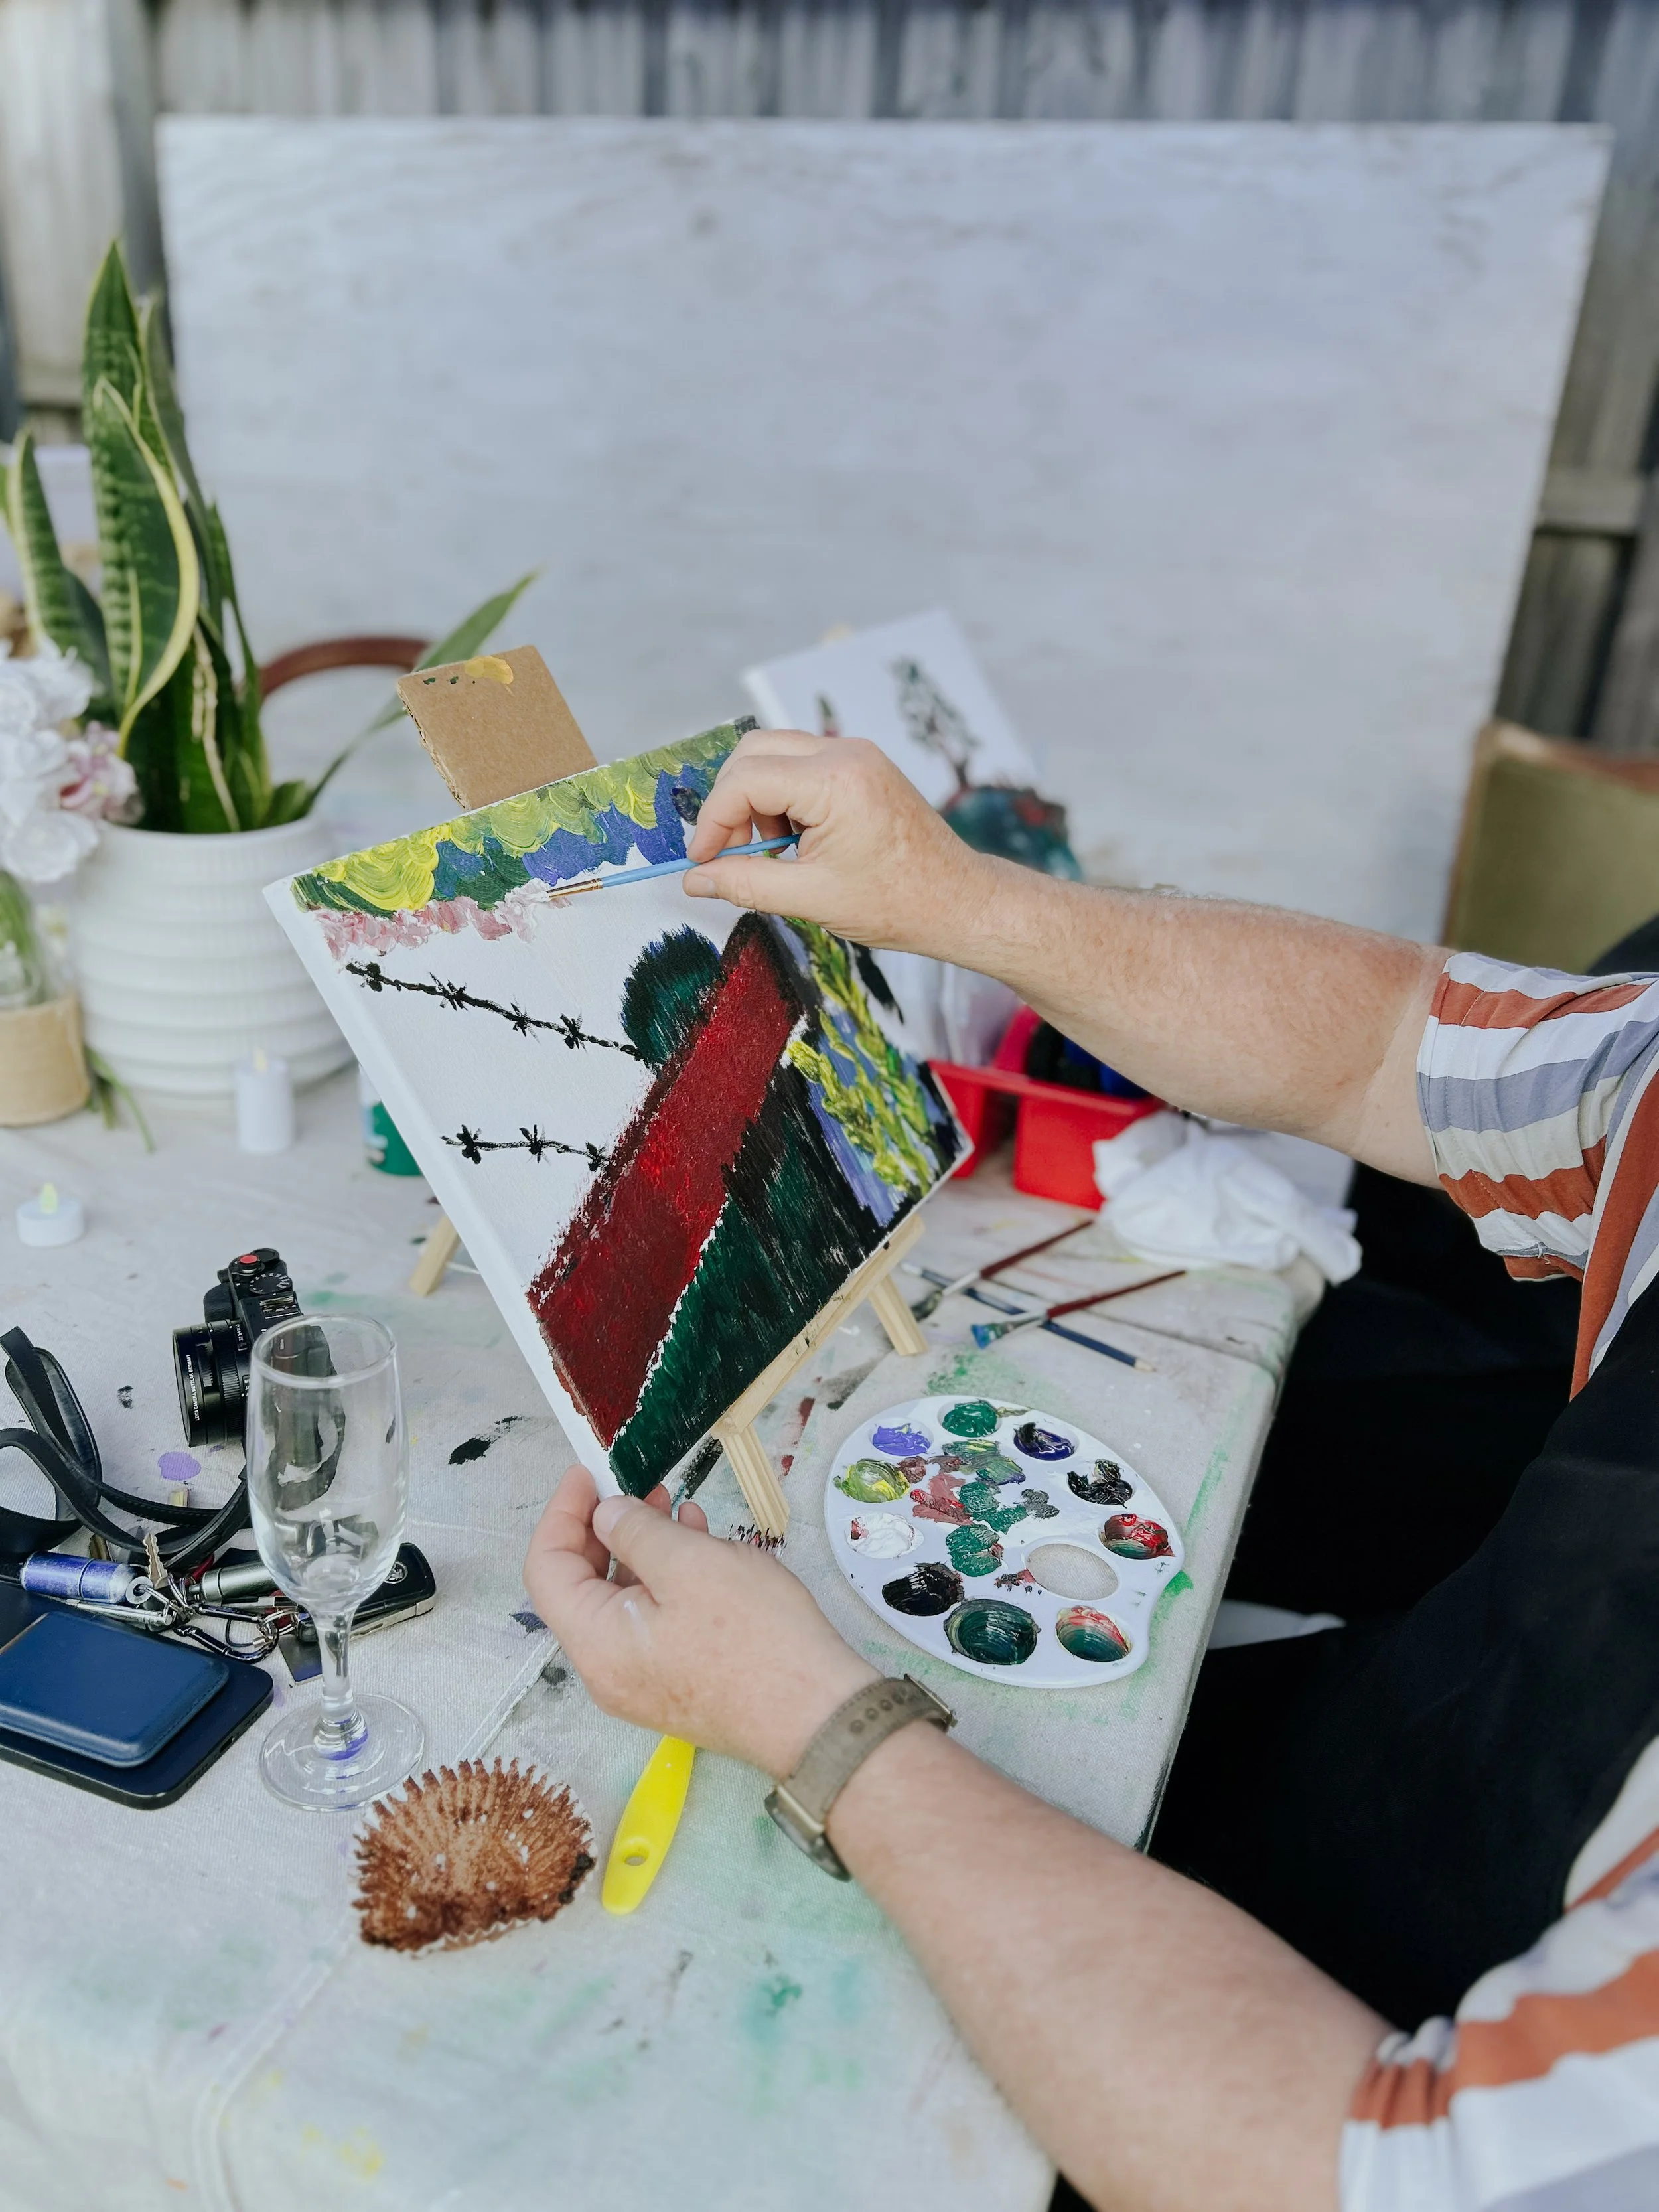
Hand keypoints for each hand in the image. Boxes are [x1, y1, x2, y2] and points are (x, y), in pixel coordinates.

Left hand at [524, 1465, 875, 1774]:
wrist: (818, 1715)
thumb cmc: (753, 1636)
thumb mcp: (688, 1563)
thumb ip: (635, 1531)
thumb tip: (607, 1516)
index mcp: (596, 1643)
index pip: (546, 1570)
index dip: (562, 1514)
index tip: (587, 1473)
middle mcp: (608, 1670)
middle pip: (582, 1586)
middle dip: (605, 1528)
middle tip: (637, 1484)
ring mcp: (643, 1682)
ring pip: (624, 1601)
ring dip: (643, 1548)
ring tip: (677, 1505)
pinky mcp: (678, 1683)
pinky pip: (654, 1621)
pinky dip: (667, 1578)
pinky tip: (700, 1544)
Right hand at [683, 729, 998, 955]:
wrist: (959, 902)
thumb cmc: (899, 902)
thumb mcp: (811, 898)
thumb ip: (745, 883)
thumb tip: (695, 880)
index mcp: (835, 781)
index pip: (745, 780)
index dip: (713, 821)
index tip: (702, 861)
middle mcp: (845, 754)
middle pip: (753, 752)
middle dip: (730, 803)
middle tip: (729, 854)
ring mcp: (856, 755)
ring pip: (775, 755)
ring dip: (756, 801)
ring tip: (774, 853)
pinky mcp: (861, 766)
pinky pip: (802, 766)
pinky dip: (783, 798)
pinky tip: (796, 842)